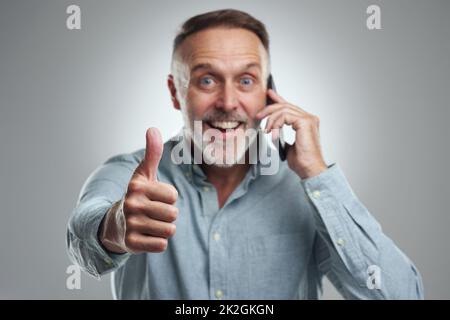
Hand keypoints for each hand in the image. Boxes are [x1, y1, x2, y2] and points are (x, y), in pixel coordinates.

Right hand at [100, 128, 178, 253]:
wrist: (114, 225)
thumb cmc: (137, 196)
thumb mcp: (143, 175)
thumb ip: (152, 153)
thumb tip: (152, 128)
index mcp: (137, 186)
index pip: (173, 195)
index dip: (168, 198)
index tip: (154, 198)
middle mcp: (132, 204)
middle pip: (173, 214)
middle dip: (168, 215)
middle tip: (153, 213)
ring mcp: (130, 225)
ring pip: (169, 230)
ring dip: (164, 229)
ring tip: (150, 224)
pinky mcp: (131, 244)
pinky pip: (161, 245)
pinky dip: (157, 242)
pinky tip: (146, 236)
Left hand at [256, 89, 327, 178]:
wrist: (309, 169)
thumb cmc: (301, 161)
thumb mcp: (287, 145)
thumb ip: (283, 134)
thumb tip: (273, 130)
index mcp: (306, 122)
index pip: (290, 107)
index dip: (279, 99)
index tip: (269, 95)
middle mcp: (309, 118)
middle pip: (286, 106)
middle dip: (269, 108)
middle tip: (258, 115)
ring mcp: (308, 119)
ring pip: (284, 110)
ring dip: (271, 119)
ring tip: (266, 130)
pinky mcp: (305, 122)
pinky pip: (285, 116)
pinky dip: (276, 124)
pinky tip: (273, 133)